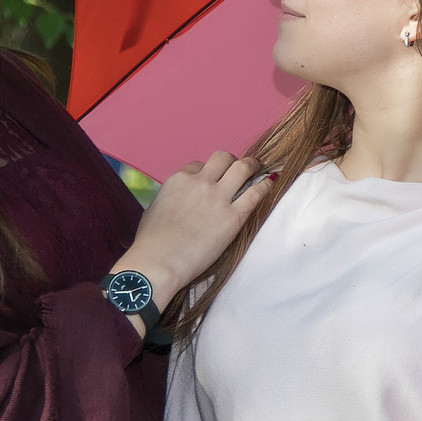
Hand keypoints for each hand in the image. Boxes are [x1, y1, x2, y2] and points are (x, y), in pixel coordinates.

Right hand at [117, 151, 266, 308]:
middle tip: (239, 170)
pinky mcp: (233, 217)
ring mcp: (218, 198)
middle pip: (223, 158)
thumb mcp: (155, 209)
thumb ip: (171, 198)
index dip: (208, 172)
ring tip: (258, 170)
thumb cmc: (151, 243)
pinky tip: (270, 183)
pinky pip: (256, 193)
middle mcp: (200, 183)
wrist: (158, 262)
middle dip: (231, 162)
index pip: (200, 165)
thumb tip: (178, 200)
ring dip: (252, 166)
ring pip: (242, 167)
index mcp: (179, 179)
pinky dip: (265, 185)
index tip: (213, 181)